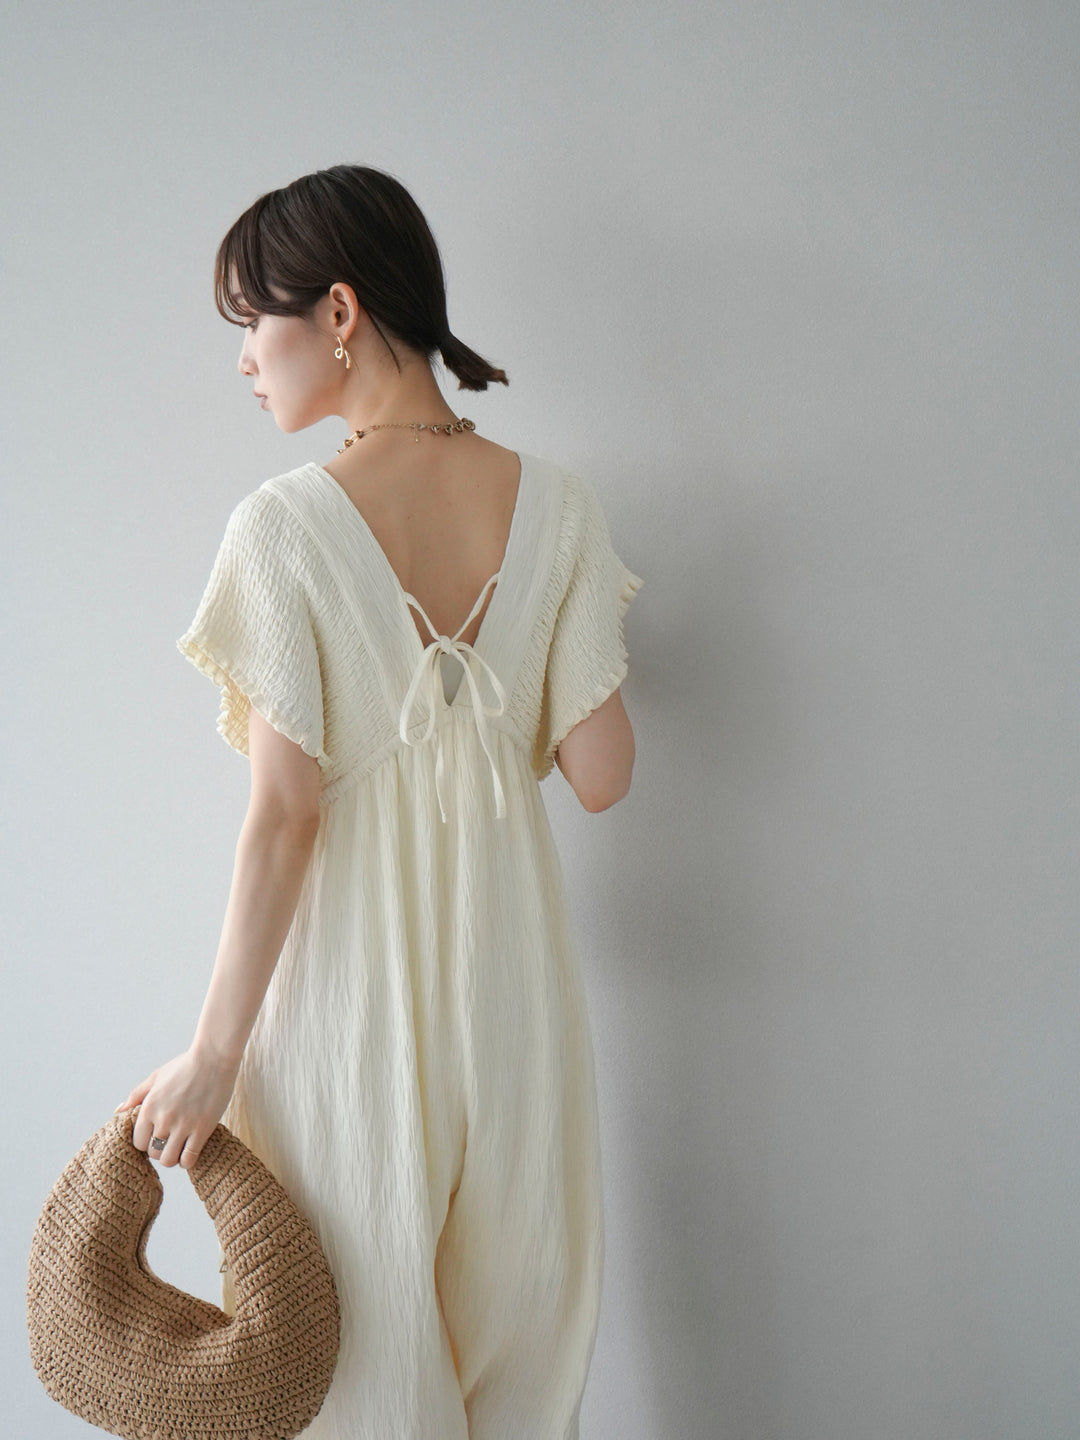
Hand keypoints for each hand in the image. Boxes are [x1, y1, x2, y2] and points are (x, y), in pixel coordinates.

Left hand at [115, 1045, 240, 1169]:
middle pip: (153, 1153)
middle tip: (169, 1141)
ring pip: (169, 1160)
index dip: (146, 1142)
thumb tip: (117, 1112)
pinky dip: (187, 1160)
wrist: (214, 1057)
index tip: (156, 1136)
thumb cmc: (185, 1066)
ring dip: (172, 1157)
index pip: (138, 1142)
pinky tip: (190, 1150)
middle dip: (159, 1150)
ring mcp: (183, 1125)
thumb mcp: (156, 1077)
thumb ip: (135, 1096)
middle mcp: (163, 1119)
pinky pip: (189, 1158)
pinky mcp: (202, 1129)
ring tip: (179, 1148)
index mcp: (149, 1107)